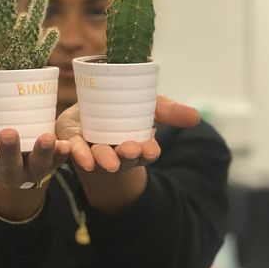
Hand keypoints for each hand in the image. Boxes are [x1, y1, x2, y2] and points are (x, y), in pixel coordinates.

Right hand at [0, 96, 69, 189]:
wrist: (24, 148)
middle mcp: (10, 172)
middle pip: (9, 167)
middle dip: (9, 152)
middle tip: (9, 134)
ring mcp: (32, 170)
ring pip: (37, 167)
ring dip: (42, 153)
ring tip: (46, 138)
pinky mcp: (52, 165)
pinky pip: (58, 162)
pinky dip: (61, 154)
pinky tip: (65, 144)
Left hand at [55, 95, 199, 173]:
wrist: (92, 106)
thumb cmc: (124, 109)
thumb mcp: (150, 107)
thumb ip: (169, 111)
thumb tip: (196, 116)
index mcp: (136, 145)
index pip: (146, 152)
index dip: (148, 152)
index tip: (150, 150)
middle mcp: (116, 151)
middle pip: (123, 157)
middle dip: (127, 156)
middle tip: (130, 151)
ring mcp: (93, 149)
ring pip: (99, 156)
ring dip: (104, 158)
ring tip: (109, 161)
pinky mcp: (73, 142)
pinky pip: (74, 150)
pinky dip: (78, 154)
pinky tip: (82, 158)